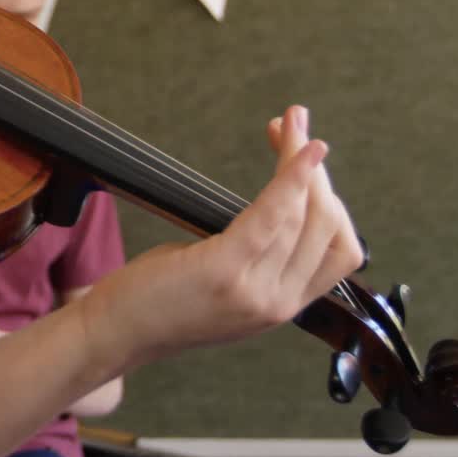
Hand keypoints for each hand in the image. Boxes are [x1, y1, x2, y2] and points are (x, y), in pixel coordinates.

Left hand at [77, 105, 364, 369]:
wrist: (116, 332)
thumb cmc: (159, 299)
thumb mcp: (223, 283)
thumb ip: (257, 258)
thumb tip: (275, 208)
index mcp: (284, 305)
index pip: (340, 251)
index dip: (333, 200)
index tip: (311, 161)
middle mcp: (279, 302)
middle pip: (327, 225)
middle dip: (317, 170)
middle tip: (298, 128)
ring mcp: (256, 290)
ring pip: (303, 215)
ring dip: (299, 160)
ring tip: (290, 124)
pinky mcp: (225, 269)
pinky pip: (272, 217)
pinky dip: (290, 179)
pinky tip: (296, 151)